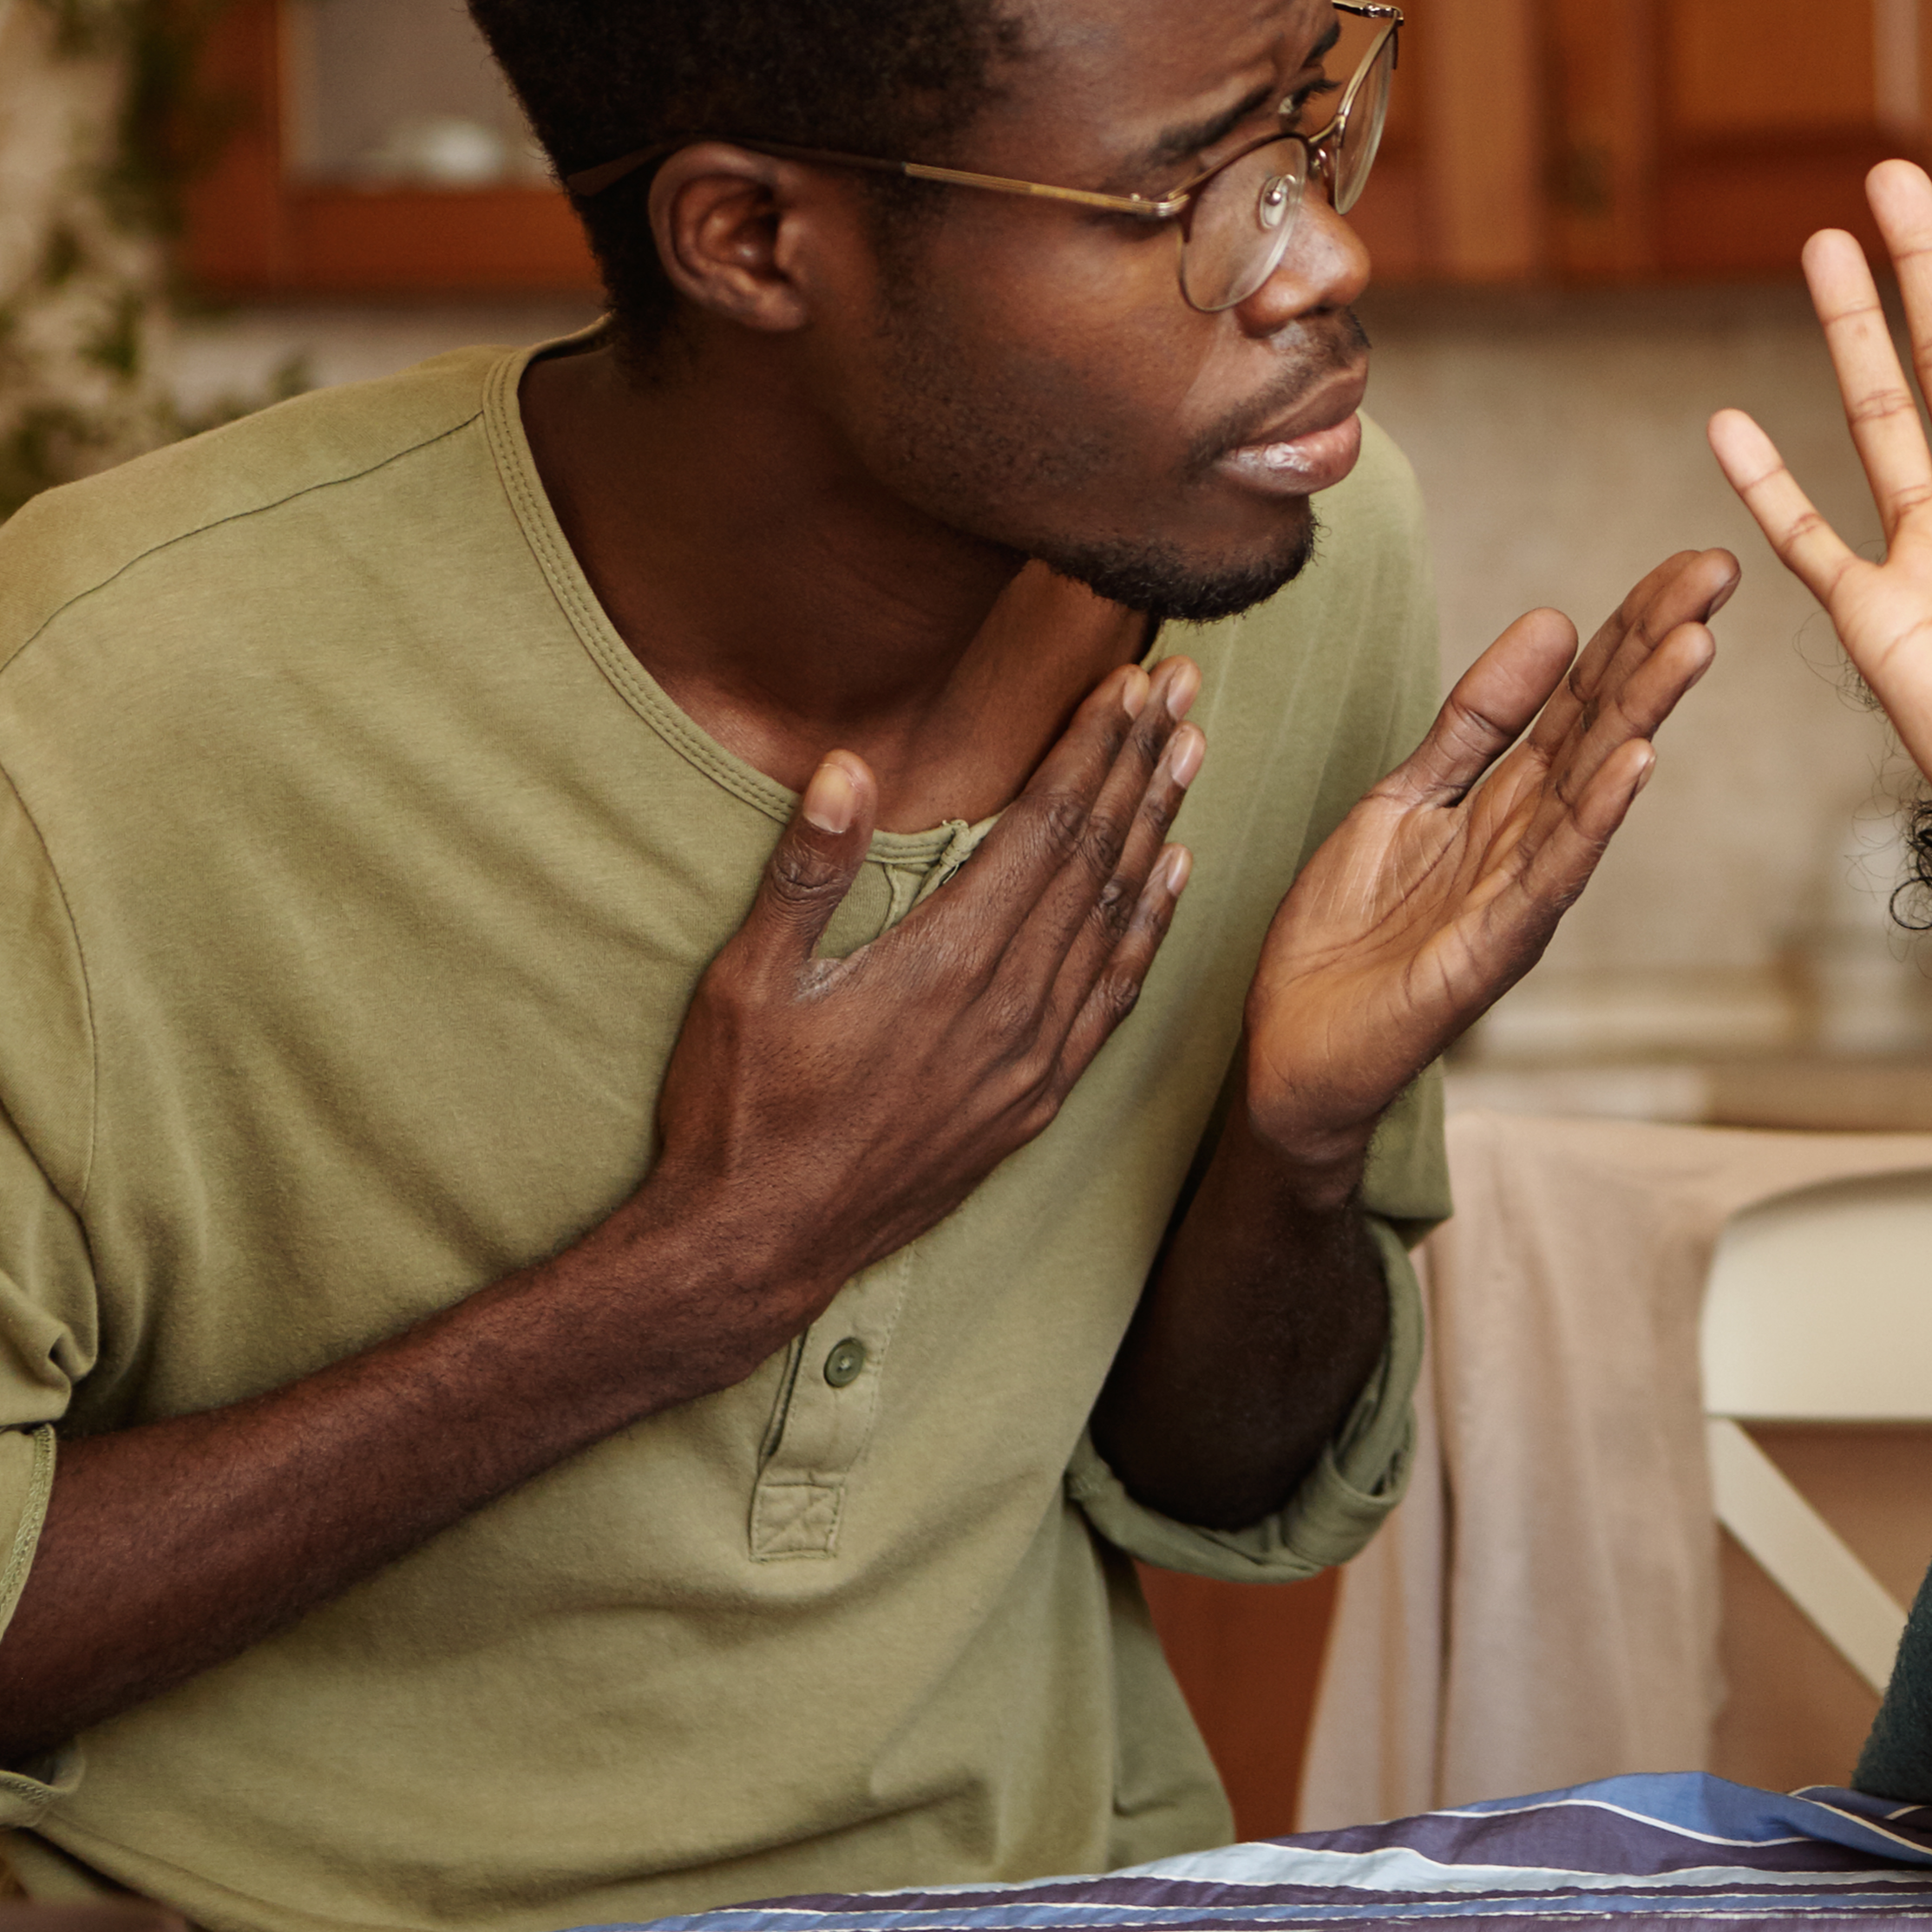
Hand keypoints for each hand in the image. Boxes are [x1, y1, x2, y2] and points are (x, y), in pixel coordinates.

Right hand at [639, 661, 1205, 1371]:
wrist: (762, 1246)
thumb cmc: (741, 1110)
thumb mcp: (749, 983)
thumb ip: (806, 872)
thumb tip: (843, 766)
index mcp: (948, 960)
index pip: (1045, 827)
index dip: (1091, 749)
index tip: (1130, 684)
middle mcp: (1012, 1005)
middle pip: (1096, 858)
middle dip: (1139, 765)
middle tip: (1182, 691)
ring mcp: (1034, 1057)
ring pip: (1117, 919)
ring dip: (1157, 830)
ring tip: (1190, 756)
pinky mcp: (1036, 1099)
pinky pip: (1113, 997)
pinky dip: (1147, 929)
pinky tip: (1171, 881)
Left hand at [1234, 547, 1738, 1184]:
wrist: (1294, 1049)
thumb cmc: (1353, 935)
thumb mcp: (1404, 796)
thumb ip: (1476, 719)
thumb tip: (1553, 621)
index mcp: (1510, 800)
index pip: (1583, 695)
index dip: (1632, 625)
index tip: (1690, 562)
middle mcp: (1531, 840)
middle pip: (1603, 724)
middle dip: (1659, 645)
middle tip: (1718, 569)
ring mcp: (1519, 893)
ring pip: (1591, 787)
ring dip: (1644, 713)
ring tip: (1693, 642)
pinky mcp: (1490, 948)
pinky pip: (1551, 872)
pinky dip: (1595, 816)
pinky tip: (1635, 763)